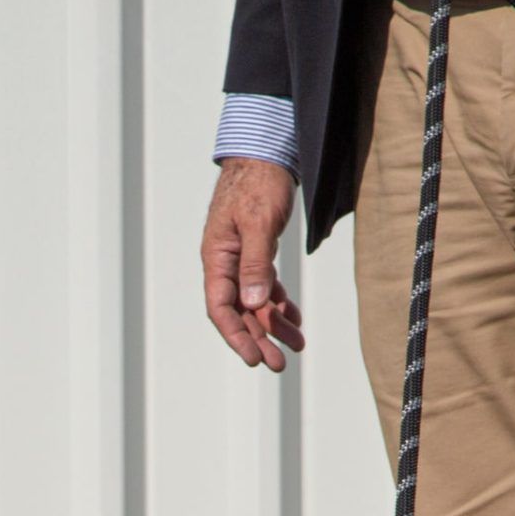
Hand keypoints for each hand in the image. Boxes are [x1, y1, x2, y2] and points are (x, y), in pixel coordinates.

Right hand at [201, 157, 303, 370]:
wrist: (265, 151)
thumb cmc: (258, 183)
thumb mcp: (258, 223)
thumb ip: (256, 264)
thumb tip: (253, 304)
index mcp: (217, 258)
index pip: (221, 309)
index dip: (236, 337)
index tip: (254, 360)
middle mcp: (226, 263)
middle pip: (239, 312)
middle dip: (259, 339)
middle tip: (280, 364)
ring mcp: (240, 258)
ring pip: (255, 302)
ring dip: (274, 325)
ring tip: (297, 345)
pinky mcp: (256, 251)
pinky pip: (265, 286)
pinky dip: (279, 303)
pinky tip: (295, 318)